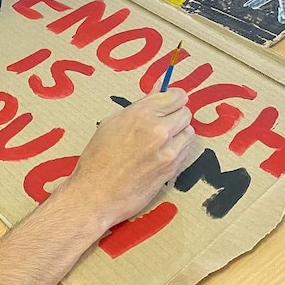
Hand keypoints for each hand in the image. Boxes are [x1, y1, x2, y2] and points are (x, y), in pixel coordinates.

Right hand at [65, 88, 193, 227]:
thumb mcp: (112, 123)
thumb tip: (159, 90)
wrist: (96, 194)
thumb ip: (140, 106)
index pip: (176, 96)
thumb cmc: (97, 158)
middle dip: (175, 114)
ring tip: (160, 140)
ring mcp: (168, 151)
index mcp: (141, 114)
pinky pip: (186, 150)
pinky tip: (161, 153)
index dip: (173, 98)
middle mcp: (159, 130)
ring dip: (179, 132)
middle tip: (162, 122)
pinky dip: (178, 148)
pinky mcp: (172, 169)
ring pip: (189, 131)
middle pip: (185, 112)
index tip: (169, 101)